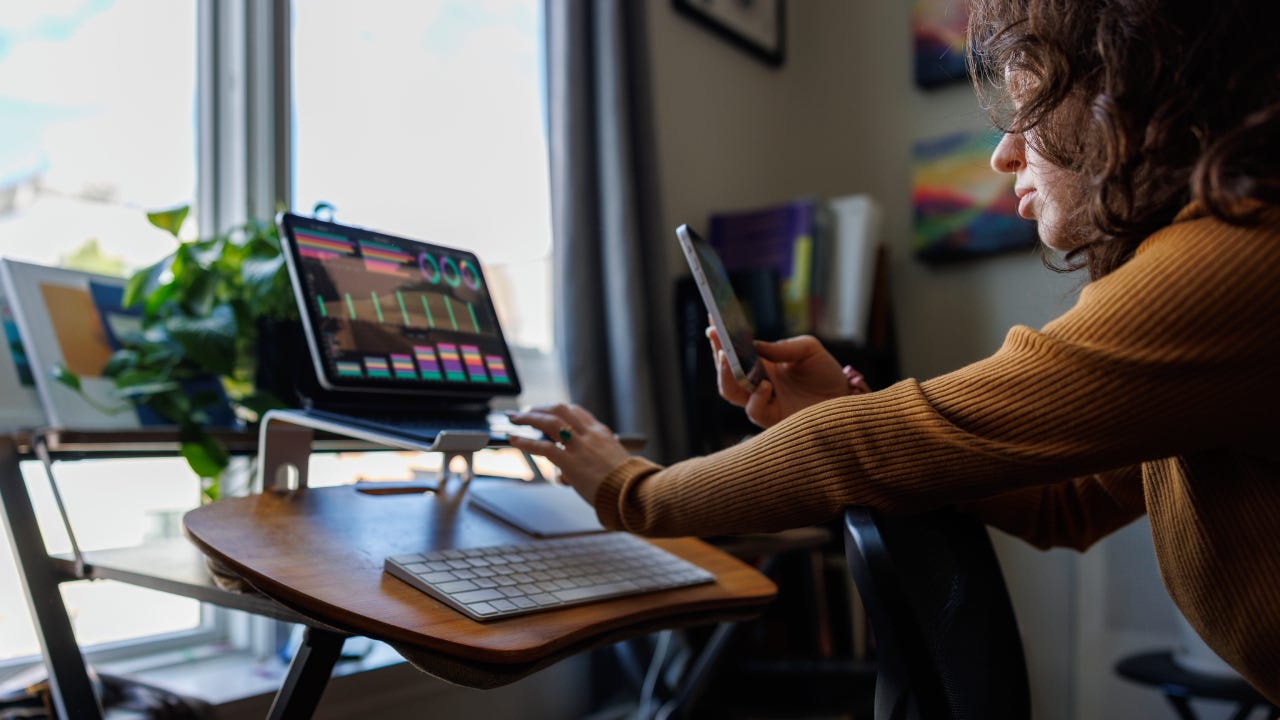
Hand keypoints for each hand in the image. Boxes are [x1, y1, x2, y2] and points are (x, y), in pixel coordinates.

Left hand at [506, 403, 629, 504]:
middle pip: (561, 409)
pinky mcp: (571, 462)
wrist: (634, 494)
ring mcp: (580, 447)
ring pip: (550, 422)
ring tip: (515, 419)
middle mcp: (590, 435)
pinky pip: (544, 447)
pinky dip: (526, 442)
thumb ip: (589, 465)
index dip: (558, 411)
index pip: (577, 412)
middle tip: (526, 412)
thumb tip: (566, 476)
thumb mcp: (612, 465)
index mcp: (602, 434)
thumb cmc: (625, 485)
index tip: (546, 412)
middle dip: (540, 408)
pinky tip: (515, 440)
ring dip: (529, 418)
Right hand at [708, 328, 866, 427]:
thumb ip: (782, 347)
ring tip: (728, 357)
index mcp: (762, 364)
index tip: (712, 320)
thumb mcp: (808, 349)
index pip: (735, 351)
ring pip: (730, 391)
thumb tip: (755, 346)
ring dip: (727, 374)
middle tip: (715, 335)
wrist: (846, 400)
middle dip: (717, 352)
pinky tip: (765, 386)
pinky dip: (756, 397)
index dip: (721, 338)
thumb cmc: (826, 373)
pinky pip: (754, 410)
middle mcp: (757, 382)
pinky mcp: (773, 420)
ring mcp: (763, 401)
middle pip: (726, 370)